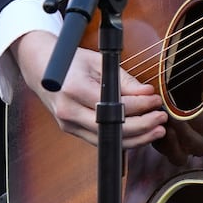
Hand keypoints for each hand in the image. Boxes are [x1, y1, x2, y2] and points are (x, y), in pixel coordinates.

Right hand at [14, 32, 167, 148]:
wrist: (40, 67)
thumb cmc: (71, 62)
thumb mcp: (99, 62)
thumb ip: (124, 80)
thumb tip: (147, 93)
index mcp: (75, 90)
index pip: (115, 106)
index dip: (140, 106)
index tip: (156, 100)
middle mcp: (69, 111)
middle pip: (112, 129)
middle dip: (142, 127)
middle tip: (161, 118)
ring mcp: (68, 124)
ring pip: (107, 141)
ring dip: (136, 139)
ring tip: (156, 130)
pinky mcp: (71, 131)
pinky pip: (100, 141)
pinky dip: (121, 139)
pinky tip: (139, 134)